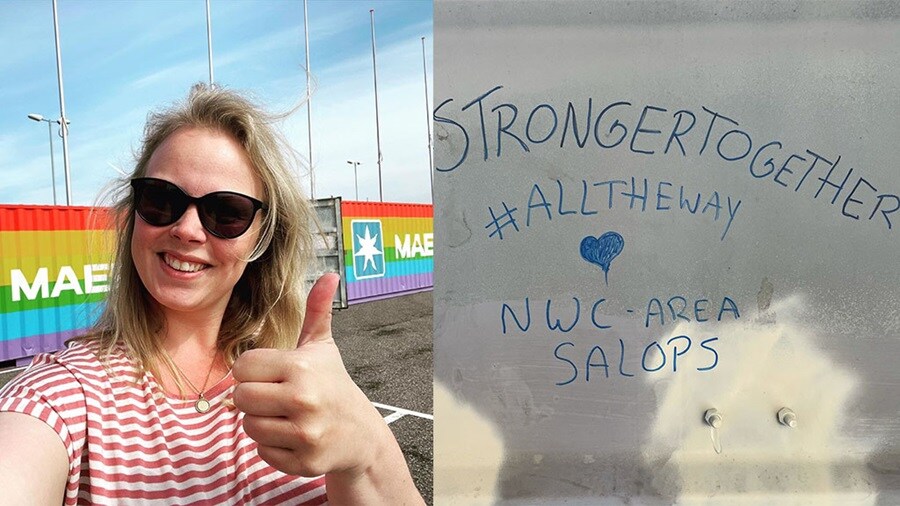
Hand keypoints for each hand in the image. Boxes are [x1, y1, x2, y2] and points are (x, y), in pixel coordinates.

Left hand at [232, 273, 382, 477]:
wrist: (361, 434)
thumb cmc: (333, 385)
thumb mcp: (323, 347)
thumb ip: (318, 311)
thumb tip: (329, 275)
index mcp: (301, 367)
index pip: (242, 367)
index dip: (253, 371)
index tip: (273, 374)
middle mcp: (303, 399)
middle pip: (240, 398)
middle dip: (253, 397)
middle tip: (276, 396)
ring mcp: (304, 433)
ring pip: (249, 426)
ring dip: (262, 422)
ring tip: (286, 416)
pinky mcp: (302, 461)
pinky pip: (262, 452)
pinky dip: (273, 446)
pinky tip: (293, 436)